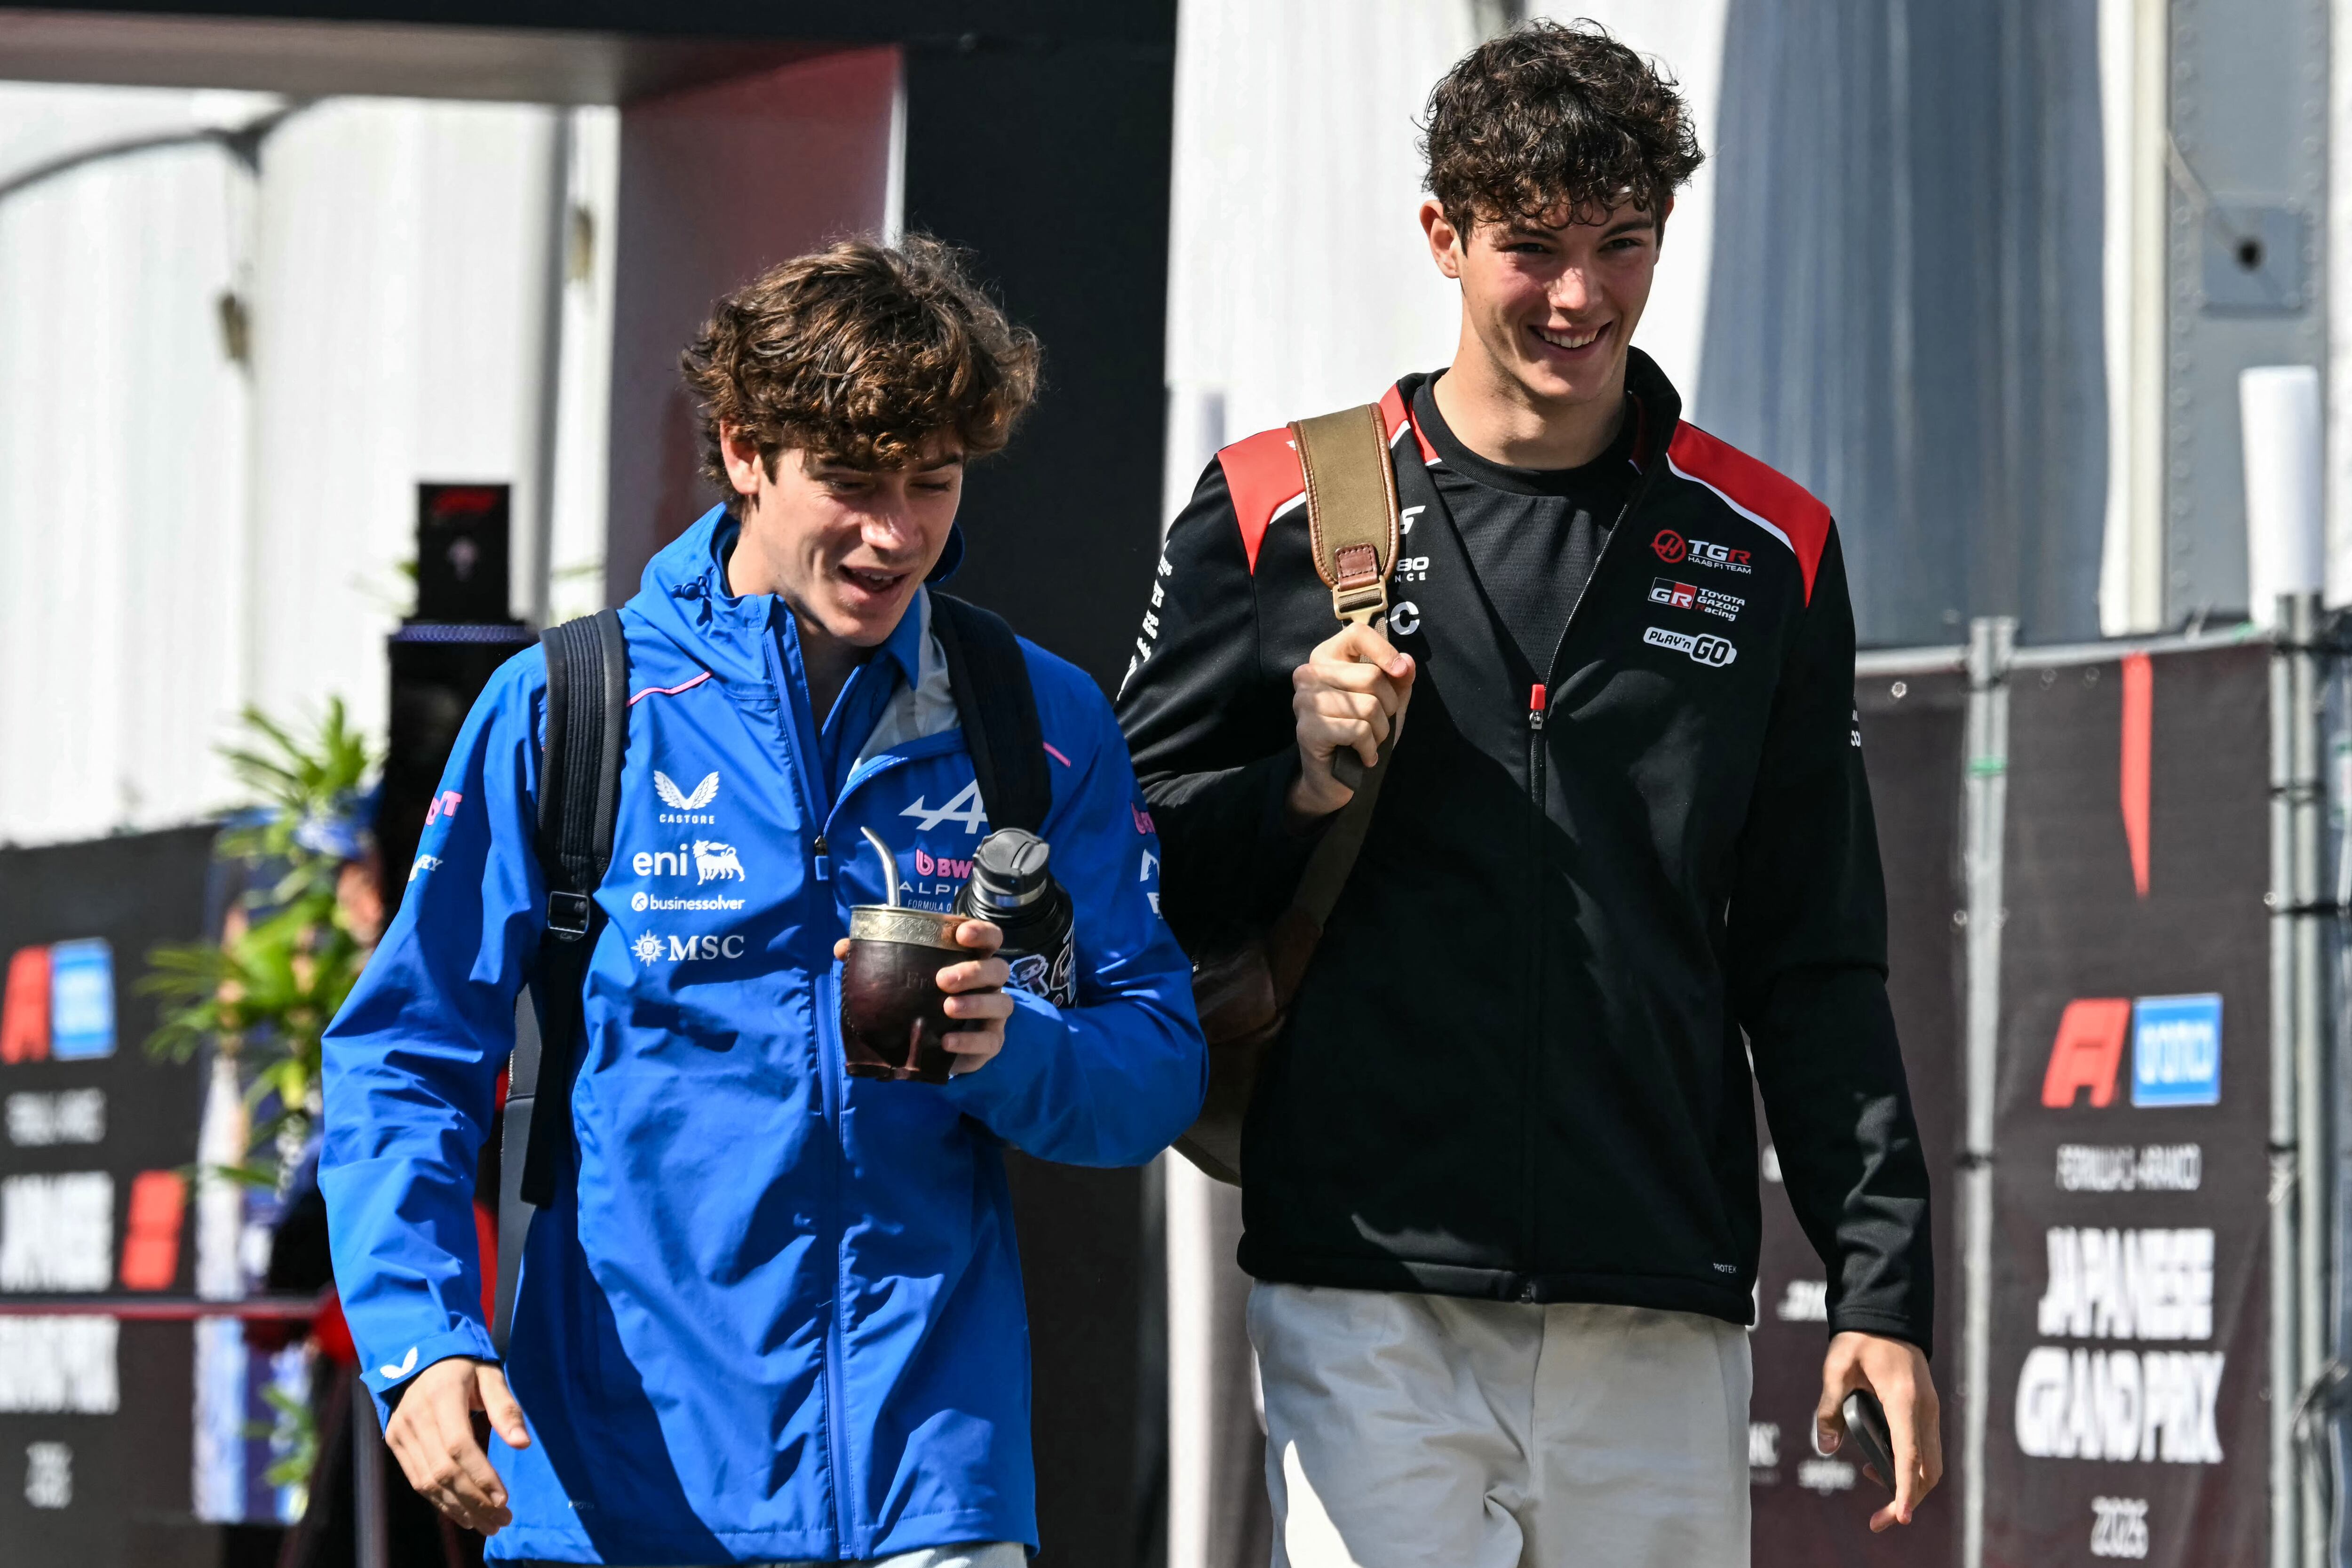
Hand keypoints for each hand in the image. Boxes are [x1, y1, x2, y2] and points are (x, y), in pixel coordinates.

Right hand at [383, 1355, 530, 1535]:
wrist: (416, 1353)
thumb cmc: (463, 1364)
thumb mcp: (490, 1374)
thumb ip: (506, 1407)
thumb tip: (523, 1443)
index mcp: (441, 1395)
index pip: (459, 1445)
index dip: (481, 1475)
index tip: (503, 1499)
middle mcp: (416, 1417)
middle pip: (443, 1471)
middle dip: (473, 1501)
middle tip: (500, 1521)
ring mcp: (401, 1431)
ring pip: (427, 1482)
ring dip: (458, 1508)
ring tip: (486, 1525)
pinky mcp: (395, 1442)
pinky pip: (416, 1480)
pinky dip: (440, 1501)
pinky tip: (462, 1514)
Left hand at [832, 919, 1011, 1075]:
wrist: (930, 1046)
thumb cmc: (920, 1000)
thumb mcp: (900, 979)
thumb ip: (875, 961)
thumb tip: (843, 948)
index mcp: (971, 960)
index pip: (989, 938)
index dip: (981, 932)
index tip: (961, 934)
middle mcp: (988, 984)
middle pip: (997, 969)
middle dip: (973, 971)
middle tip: (942, 980)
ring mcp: (993, 1014)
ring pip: (1001, 1003)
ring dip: (976, 1004)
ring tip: (947, 1008)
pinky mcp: (990, 1043)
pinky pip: (989, 1041)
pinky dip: (969, 1041)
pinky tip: (946, 1042)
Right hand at [1287, 622, 1416, 822]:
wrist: (1334, 778)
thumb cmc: (1360, 733)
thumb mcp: (1387, 701)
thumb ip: (1399, 678)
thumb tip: (1407, 662)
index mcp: (1325, 658)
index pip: (1357, 635)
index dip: (1385, 652)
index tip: (1401, 673)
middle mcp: (1309, 674)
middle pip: (1371, 676)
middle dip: (1389, 706)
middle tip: (1379, 724)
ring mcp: (1305, 701)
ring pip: (1369, 706)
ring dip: (1380, 731)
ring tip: (1369, 742)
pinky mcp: (1308, 729)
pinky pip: (1359, 731)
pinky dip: (1370, 749)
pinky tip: (1364, 756)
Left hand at [1815, 1331, 1941, 1531]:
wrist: (1886, 1313)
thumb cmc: (1860, 1338)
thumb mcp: (1836, 1368)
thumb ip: (1829, 1408)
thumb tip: (1826, 1448)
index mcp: (1904, 1400)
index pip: (1909, 1456)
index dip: (1905, 1491)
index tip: (1900, 1518)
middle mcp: (1925, 1410)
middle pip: (1928, 1470)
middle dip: (1907, 1500)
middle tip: (1879, 1521)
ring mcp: (1930, 1411)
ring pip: (1930, 1464)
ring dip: (1908, 1485)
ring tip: (1871, 1483)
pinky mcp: (1926, 1410)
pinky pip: (1925, 1449)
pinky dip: (1909, 1467)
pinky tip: (1878, 1464)